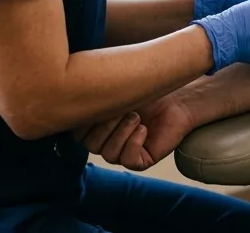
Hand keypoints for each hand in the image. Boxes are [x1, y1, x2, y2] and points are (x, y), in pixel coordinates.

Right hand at [75, 92, 194, 170]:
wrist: (176, 99)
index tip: (102, 101)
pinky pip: (128, 160)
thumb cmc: (145, 90)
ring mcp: (122, 153)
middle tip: (124, 108)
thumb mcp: (115, 88)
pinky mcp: (140, 161)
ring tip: (137, 118)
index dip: (87, 120)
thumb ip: (93, 91)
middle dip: (106, 125)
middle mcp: (106, 143)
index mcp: (95, 128)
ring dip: (122, 133)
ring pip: (108, 154)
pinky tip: (144, 130)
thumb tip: (73, 89)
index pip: (77, 133)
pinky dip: (134, 143)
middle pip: (91, 145)